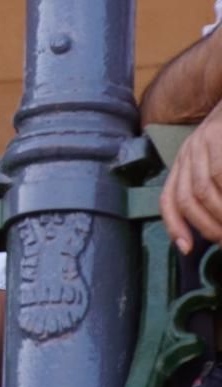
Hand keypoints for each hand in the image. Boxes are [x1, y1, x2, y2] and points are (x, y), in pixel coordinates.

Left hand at [159, 104, 221, 254]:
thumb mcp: (214, 158)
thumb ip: (212, 186)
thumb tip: (216, 227)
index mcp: (184, 162)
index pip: (169, 198)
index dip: (174, 225)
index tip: (187, 249)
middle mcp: (188, 153)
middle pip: (186, 198)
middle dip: (207, 226)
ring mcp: (203, 144)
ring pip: (204, 190)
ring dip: (220, 215)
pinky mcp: (218, 137)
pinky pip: (220, 174)